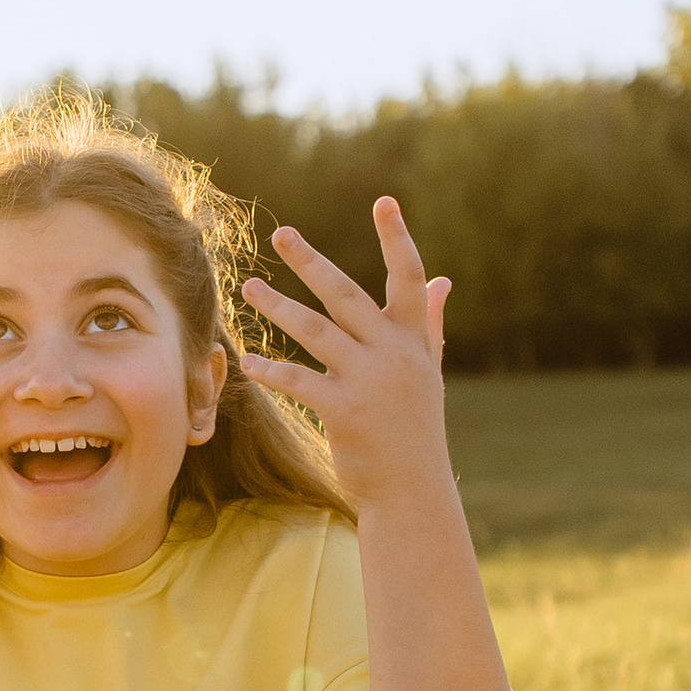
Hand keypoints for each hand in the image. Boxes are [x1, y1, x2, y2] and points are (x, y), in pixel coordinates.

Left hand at [239, 197, 454, 515]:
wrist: (412, 490)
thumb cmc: (414, 428)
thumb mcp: (428, 371)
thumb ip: (432, 322)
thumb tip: (444, 279)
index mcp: (414, 340)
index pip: (408, 278)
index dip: (397, 238)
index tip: (384, 200)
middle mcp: (394, 354)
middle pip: (347, 294)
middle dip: (311, 261)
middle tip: (279, 234)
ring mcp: (370, 382)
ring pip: (316, 332)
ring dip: (278, 308)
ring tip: (248, 288)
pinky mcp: (345, 412)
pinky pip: (300, 381)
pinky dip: (271, 370)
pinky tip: (246, 360)